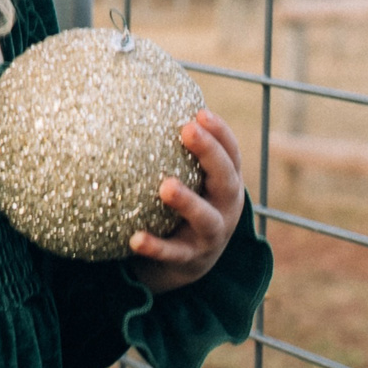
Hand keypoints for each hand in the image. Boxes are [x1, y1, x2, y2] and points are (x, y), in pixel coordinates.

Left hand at [128, 109, 245, 294]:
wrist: (188, 263)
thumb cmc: (185, 207)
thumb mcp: (192, 179)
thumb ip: (176, 151)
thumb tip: (143, 104)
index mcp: (227, 184)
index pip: (231, 153)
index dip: (220, 132)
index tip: (200, 112)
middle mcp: (226, 207)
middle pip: (226, 179)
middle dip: (210, 153)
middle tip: (187, 131)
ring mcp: (210, 235)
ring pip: (205, 218)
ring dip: (188, 201)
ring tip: (166, 186)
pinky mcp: (190, 259)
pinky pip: (172, 253)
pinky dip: (155, 247)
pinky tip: (135, 239)